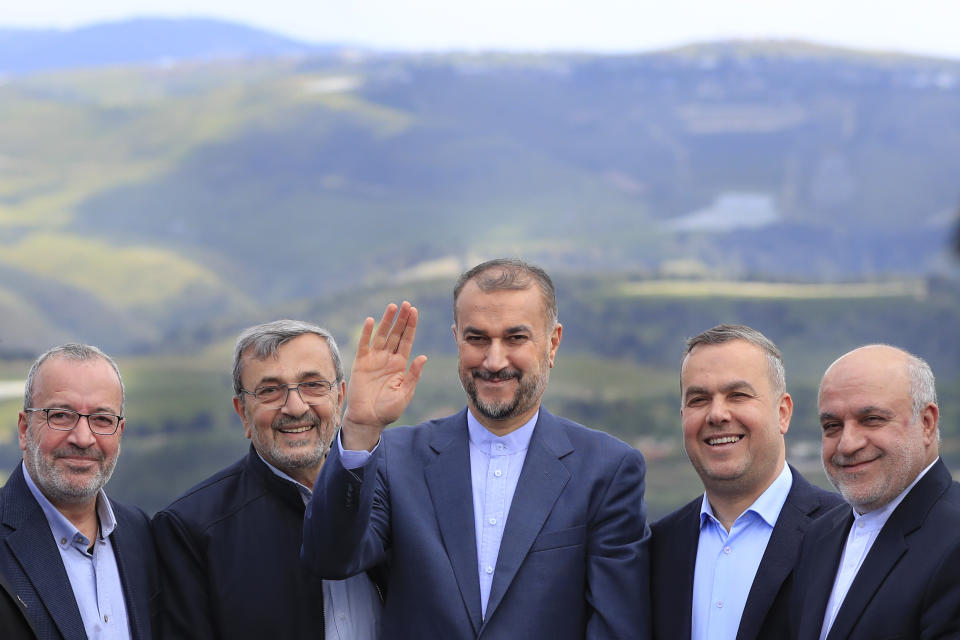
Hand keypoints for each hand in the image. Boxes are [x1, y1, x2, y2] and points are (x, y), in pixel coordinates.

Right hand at [340, 301, 427, 450]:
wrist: (368, 419)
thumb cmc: (388, 409)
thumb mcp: (405, 393)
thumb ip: (413, 375)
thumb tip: (423, 357)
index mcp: (400, 365)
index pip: (407, 340)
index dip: (410, 326)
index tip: (414, 311)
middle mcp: (388, 359)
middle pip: (396, 334)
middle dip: (401, 319)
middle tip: (406, 304)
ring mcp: (374, 360)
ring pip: (382, 336)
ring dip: (387, 321)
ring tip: (393, 306)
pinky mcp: (361, 363)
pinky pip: (364, 345)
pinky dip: (366, 333)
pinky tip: (370, 321)